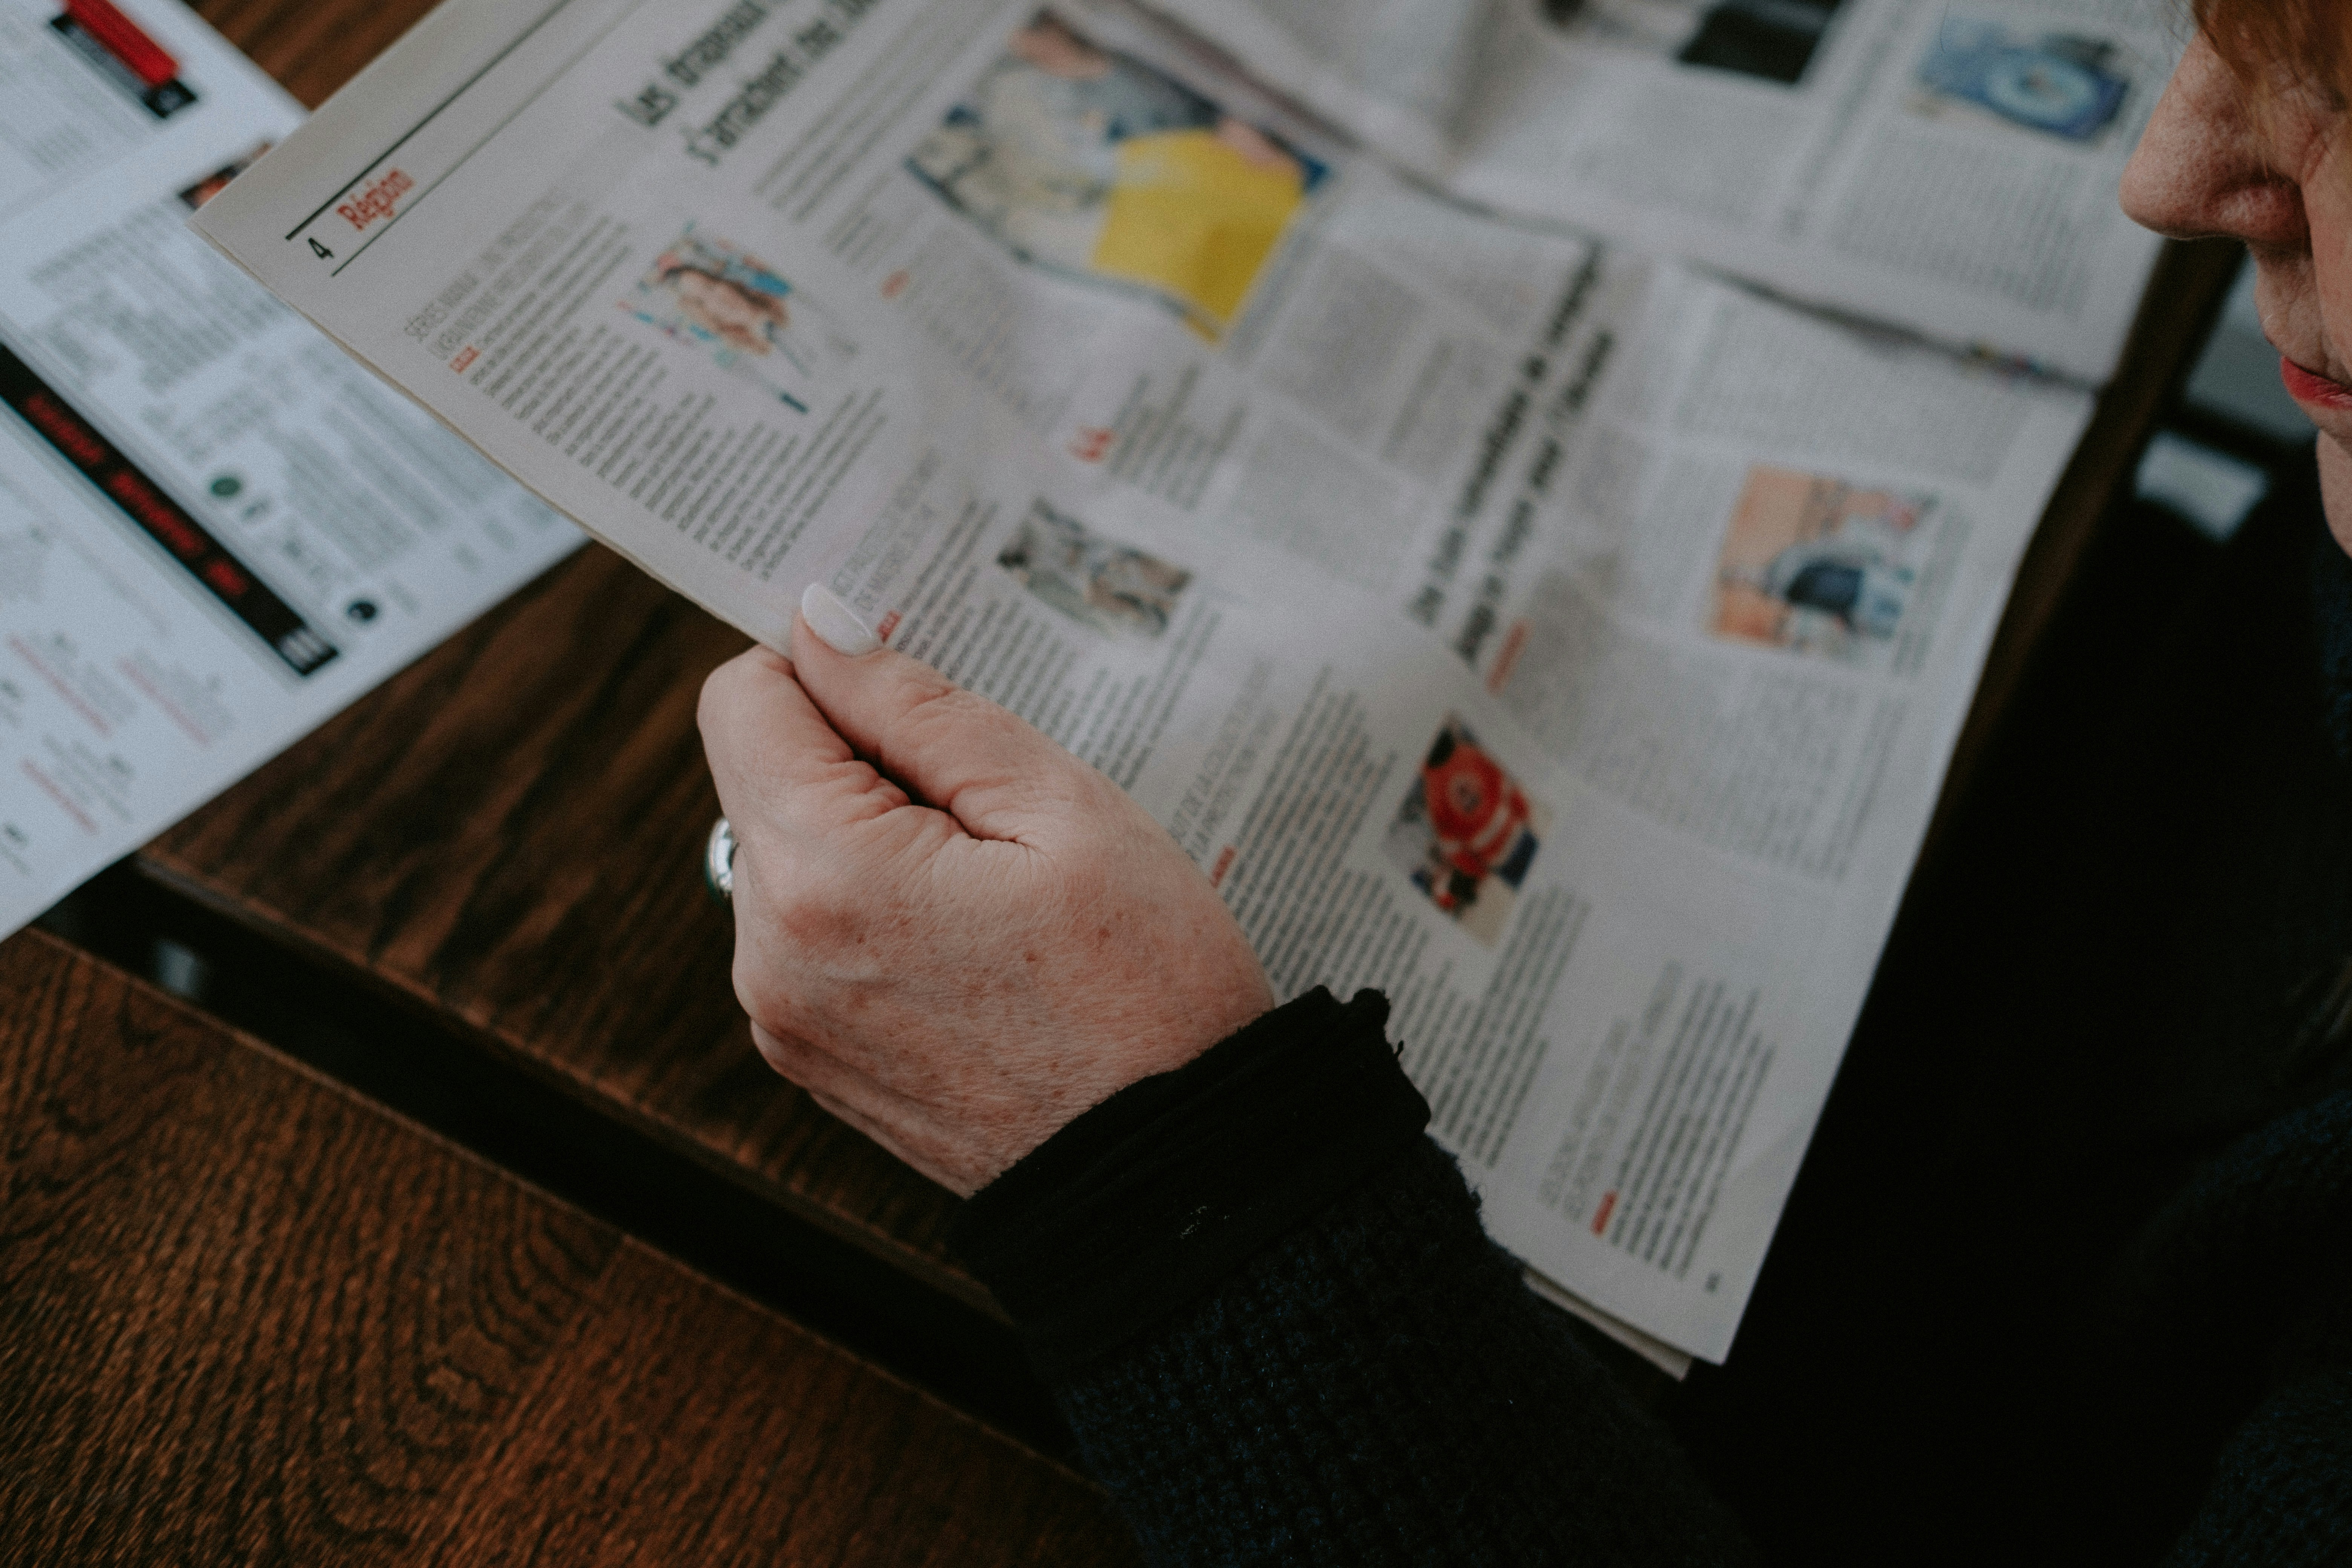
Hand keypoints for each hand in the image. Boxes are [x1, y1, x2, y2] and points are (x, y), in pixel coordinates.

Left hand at [697, 589, 1274, 1195]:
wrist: (1178, 1174)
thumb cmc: (1149, 988)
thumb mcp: (1062, 806)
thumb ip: (919, 707)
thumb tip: (820, 627)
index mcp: (825, 874)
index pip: (744, 698)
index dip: (826, 669)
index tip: (911, 685)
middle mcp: (770, 953)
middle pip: (760, 776)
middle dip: (856, 759)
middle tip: (988, 803)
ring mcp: (783, 1019)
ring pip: (787, 856)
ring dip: (869, 837)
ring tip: (995, 884)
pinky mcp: (810, 1061)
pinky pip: (809, 937)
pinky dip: (873, 910)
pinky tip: (975, 941)